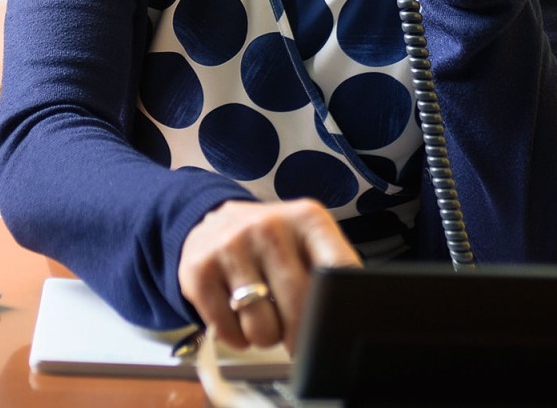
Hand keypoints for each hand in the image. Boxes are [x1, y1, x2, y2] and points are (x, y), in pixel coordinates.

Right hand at [178, 199, 359, 354]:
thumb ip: (334, 272)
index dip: (339, 310)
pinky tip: (239, 317)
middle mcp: (269, 226)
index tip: (336, 330)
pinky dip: (238, 338)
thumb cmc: (274, 245)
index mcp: (308, 218)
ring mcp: (231, 245)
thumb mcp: (309, 242)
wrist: (213, 224)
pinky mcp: (199, 269)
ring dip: (267, 337)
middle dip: (302, 335)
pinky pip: (228, 331)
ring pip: (263, 328)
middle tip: (297, 333)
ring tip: (265, 316)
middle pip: (301, 307)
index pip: (338, 271)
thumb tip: (356, 318)